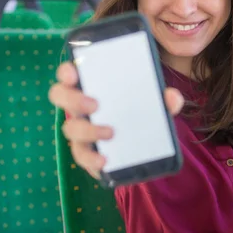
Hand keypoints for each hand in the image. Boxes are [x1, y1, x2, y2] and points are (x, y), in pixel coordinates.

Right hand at [49, 61, 183, 178]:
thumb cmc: (139, 112)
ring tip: (110, 132)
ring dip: (87, 130)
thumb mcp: (154, 103)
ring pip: (70, 129)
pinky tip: (104, 160)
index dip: (66, 71)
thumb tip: (172, 97)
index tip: (73, 73)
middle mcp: (79, 106)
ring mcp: (80, 130)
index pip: (69, 73)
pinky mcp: (87, 154)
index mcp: (91, 85)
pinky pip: (82, 157)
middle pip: (60, 96)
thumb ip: (164, 99)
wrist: (144, 148)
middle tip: (94, 104)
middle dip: (73, 99)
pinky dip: (91, 159)